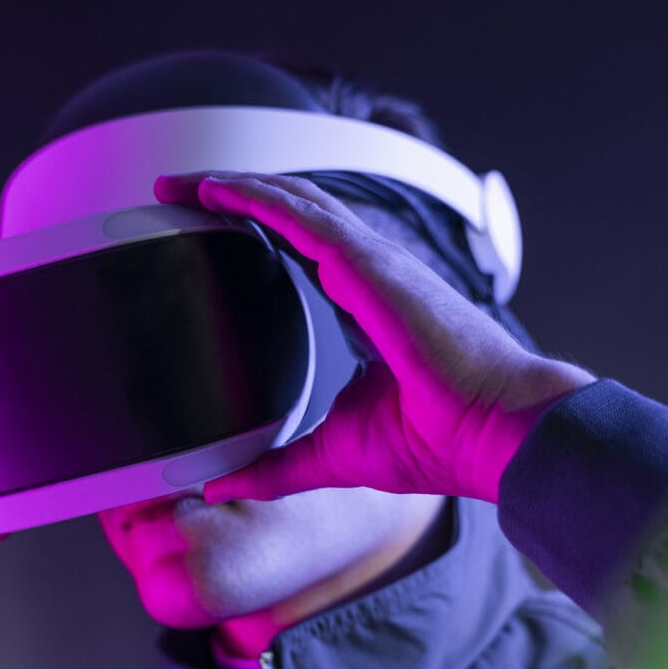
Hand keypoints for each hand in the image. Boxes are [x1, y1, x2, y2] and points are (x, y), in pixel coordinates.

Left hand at [154, 172, 593, 505]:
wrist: (492, 437)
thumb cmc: (436, 441)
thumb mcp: (333, 455)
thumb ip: (275, 468)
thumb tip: (219, 486)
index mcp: (364, 303)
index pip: (299, 247)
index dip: (253, 226)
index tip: (203, 223)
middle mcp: (368, 272)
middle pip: (291, 211)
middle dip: (233, 194)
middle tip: (175, 192)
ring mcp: (372, 263)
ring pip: (293, 200)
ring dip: (235, 184)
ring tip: (183, 182)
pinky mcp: (370, 266)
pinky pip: (301, 217)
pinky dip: (256, 197)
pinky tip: (215, 190)